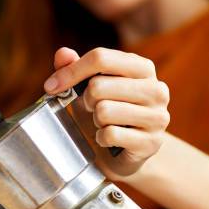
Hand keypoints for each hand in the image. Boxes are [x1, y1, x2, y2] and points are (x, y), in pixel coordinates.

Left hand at [44, 47, 169, 179]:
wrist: (123, 154)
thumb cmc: (106, 115)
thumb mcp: (88, 89)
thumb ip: (75, 68)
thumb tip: (62, 54)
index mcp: (142, 68)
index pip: (101, 58)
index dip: (71, 72)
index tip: (51, 86)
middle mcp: (156, 89)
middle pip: (98, 85)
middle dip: (86, 101)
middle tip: (91, 109)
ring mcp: (157, 116)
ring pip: (104, 111)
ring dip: (95, 120)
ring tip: (103, 124)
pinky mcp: (151, 142)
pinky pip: (110, 134)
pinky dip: (101, 138)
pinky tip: (108, 139)